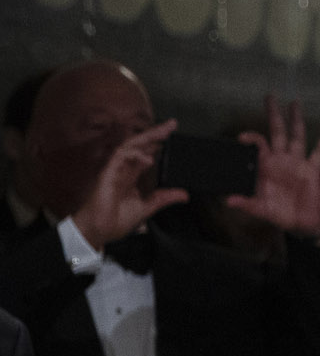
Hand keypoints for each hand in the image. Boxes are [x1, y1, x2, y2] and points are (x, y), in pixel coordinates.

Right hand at [69, 121, 182, 248]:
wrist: (99, 230)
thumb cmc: (115, 220)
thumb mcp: (146, 208)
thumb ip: (163, 198)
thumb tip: (183, 194)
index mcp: (130, 176)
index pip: (146, 154)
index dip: (158, 144)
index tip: (172, 135)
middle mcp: (122, 170)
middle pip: (139, 146)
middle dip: (154, 134)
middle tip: (171, 125)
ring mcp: (114, 170)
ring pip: (129, 146)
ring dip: (146, 138)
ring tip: (163, 133)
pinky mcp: (107, 174)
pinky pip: (119, 158)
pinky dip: (134, 155)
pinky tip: (148, 159)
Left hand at [233, 95, 319, 236]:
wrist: (303, 224)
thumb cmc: (281, 216)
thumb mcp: (261, 210)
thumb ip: (246, 204)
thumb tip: (228, 200)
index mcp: (266, 167)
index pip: (258, 145)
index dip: (251, 139)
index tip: (242, 137)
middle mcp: (281, 160)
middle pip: (277, 132)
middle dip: (274, 114)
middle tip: (270, 96)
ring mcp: (297, 163)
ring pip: (297, 136)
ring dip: (296, 120)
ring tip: (295, 103)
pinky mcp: (313, 169)